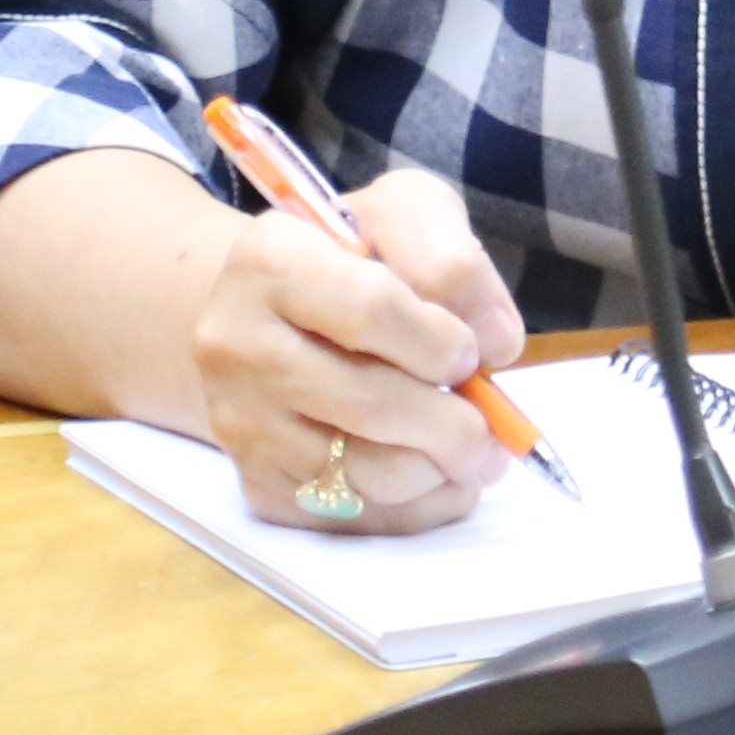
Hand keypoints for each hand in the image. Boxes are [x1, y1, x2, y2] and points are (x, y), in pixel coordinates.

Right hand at [190, 163, 531, 535]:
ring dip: (441, 472)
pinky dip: (417, 510)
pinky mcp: (255, 483)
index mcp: (269, 261)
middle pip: (372, 405)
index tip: (470, 353)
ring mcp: (240, 422)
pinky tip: (440, 477)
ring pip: (364, 473)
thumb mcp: (405, 215)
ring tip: (474, 452)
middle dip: (455, 423)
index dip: (441, 340)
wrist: (272, 314)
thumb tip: (498, 343)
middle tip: (494, 428)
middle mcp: (236, 344)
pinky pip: (353, 519)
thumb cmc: (352, 257)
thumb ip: (455, 259)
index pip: (371, 311)